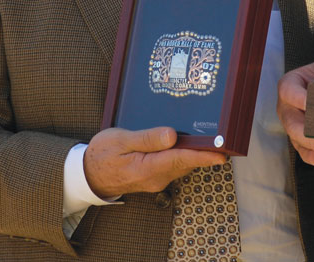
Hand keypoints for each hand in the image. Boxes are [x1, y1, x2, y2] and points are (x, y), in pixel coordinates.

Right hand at [83, 127, 226, 197]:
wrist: (89, 175)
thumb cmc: (103, 154)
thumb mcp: (120, 140)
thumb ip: (147, 138)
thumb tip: (172, 136)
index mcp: (147, 167)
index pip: (181, 160)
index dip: (203, 156)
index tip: (223, 153)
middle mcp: (157, 177)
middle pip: (186, 162)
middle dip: (205, 150)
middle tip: (224, 135)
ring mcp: (157, 178)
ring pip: (182, 164)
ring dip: (195, 151)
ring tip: (211, 135)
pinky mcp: (156, 176)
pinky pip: (174, 164)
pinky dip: (183, 154)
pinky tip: (186, 141)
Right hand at [277, 56, 313, 164]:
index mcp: (289, 85)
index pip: (289, 92)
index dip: (298, 99)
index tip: (310, 104)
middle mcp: (287, 107)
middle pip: (292, 123)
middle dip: (310, 133)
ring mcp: (292, 125)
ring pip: (297, 139)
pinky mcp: (300, 140)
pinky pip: (302, 151)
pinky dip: (312, 156)